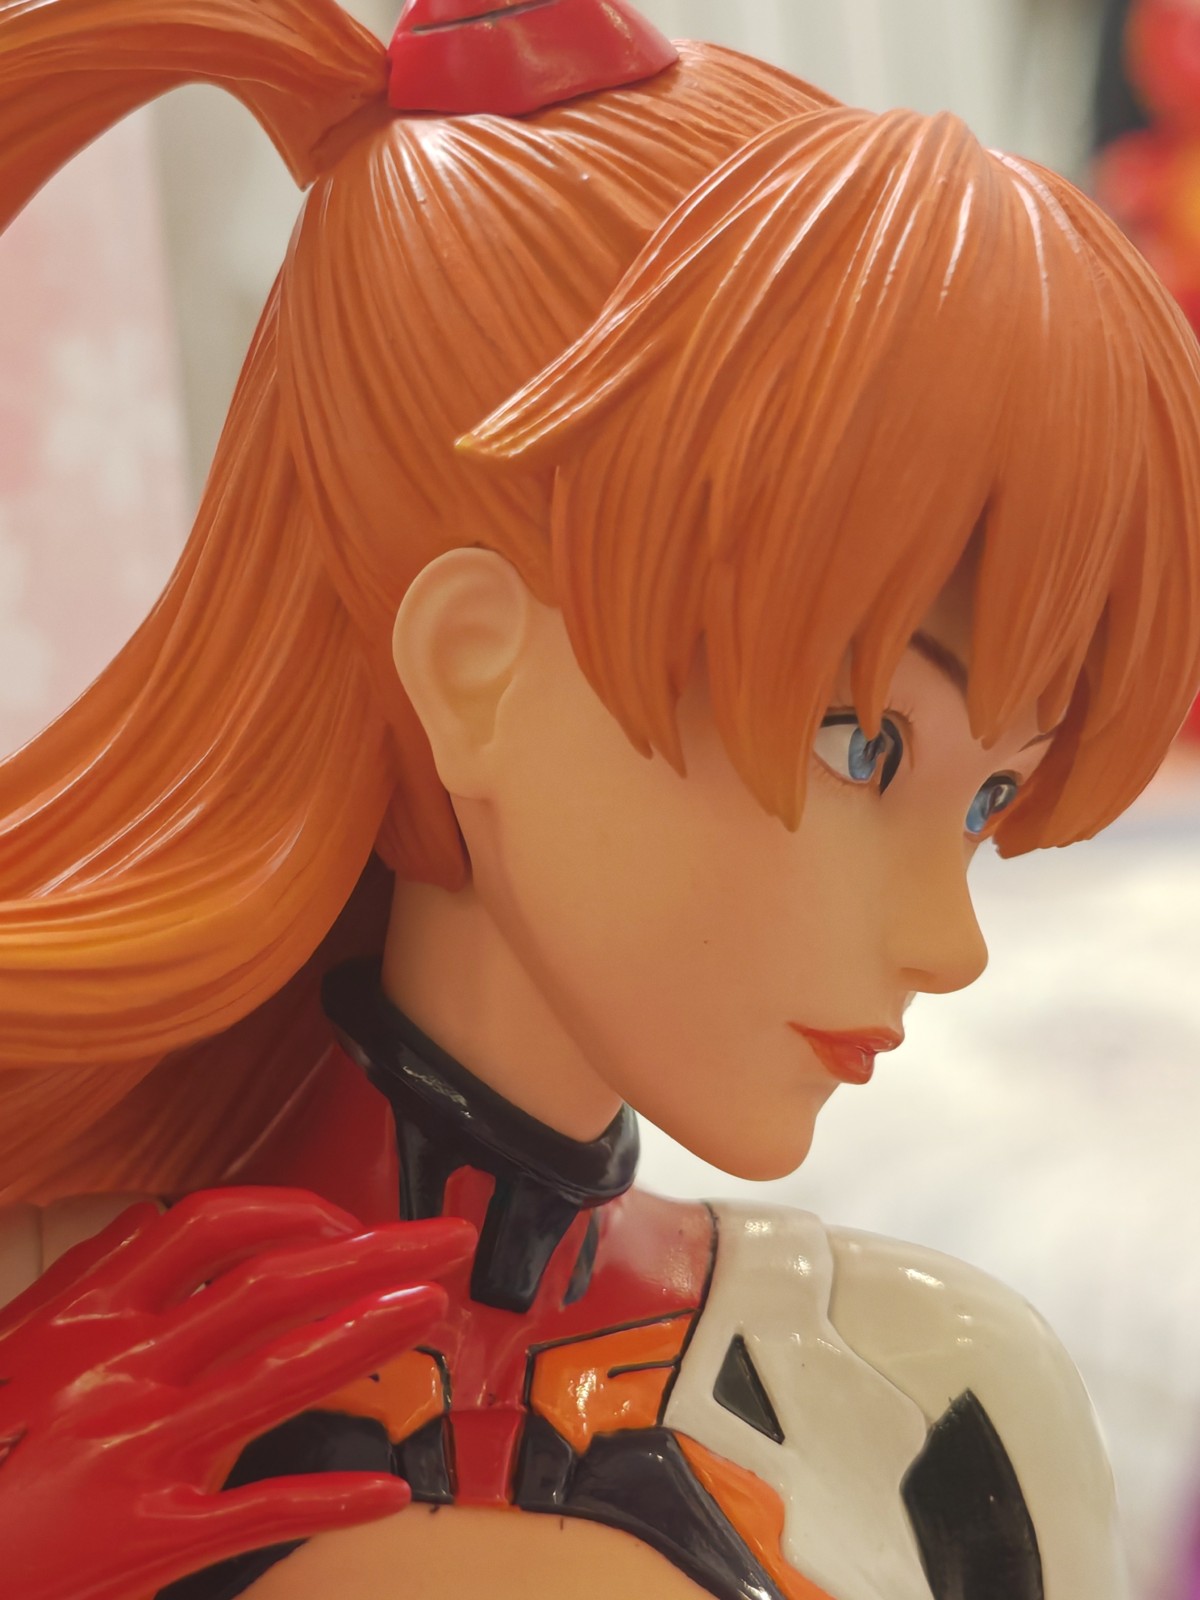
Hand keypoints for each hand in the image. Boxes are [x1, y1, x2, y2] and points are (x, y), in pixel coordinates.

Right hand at [0, 1188, 472, 1599]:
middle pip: (269, 1284)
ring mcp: (135, 1451)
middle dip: (370, 1252)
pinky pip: (255, 1509)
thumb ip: (82, 1283)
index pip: (210, 1227)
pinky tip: (387, 1491)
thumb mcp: (14, 1348)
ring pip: (273, 1374)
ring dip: (364, 1334)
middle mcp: (120, 1371)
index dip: (292, 1213)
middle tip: (443, 1240)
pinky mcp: (142, 1538)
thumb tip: (139, 1220)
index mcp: (91, 1319)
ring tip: (431, 1309)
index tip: (349, 1221)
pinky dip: (327, 1499)